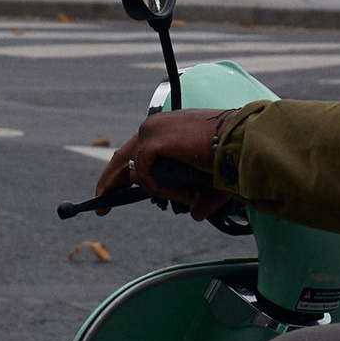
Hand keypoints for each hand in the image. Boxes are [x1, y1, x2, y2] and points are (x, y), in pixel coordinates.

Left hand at [95, 106, 227, 213]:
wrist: (240, 139)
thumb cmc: (230, 153)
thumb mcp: (210, 178)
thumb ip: (199, 195)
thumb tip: (195, 214)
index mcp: (166, 128)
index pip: (136, 151)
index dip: (123, 173)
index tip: (114, 192)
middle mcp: (155, 125)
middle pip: (121, 157)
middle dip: (109, 182)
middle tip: (100, 205)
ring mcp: (151, 131)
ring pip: (138, 170)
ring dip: (157, 189)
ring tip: (183, 195)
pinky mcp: (152, 142)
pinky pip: (145, 175)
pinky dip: (160, 188)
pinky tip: (182, 192)